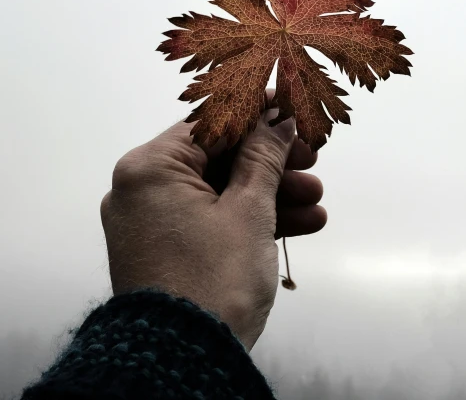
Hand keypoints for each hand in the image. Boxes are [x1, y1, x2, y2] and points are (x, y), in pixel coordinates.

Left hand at [100, 103, 326, 350]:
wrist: (180, 367)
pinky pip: (209, 220)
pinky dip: (249, 220)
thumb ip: (264, 156)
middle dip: (271, 160)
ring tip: (316, 200)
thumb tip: (278, 118)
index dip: (257, 111)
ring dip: (269, 193)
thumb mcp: (248, 210)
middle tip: (312, 156)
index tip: (292, 106)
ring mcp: (151, 221)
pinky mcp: (164, 249)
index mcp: (150, 168)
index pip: (210, 122)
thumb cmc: (214, 278)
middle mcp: (142, 189)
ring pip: (218, 191)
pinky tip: (301, 223)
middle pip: (217, 157)